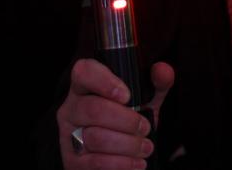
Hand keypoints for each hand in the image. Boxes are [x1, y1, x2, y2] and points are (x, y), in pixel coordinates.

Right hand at [57, 58, 173, 168]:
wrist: (116, 154)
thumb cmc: (127, 120)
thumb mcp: (144, 99)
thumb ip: (155, 84)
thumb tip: (163, 71)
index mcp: (85, 86)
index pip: (84, 72)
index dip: (104, 81)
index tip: (127, 95)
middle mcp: (71, 108)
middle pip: (92, 109)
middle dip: (126, 121)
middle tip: (145, 128)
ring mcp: (68, 135)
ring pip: (95, 138)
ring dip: (127, 145)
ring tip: (145, 147)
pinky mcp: (72, 161)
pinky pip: (95, 162)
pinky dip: (121, 164)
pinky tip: (137, 163)